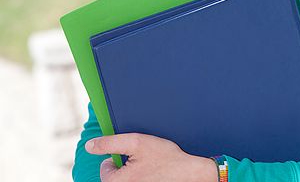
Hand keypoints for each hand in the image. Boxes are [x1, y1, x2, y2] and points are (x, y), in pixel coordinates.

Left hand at [85, 133, 217, 181]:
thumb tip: (89, 146)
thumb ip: (110, 143)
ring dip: (134, 174)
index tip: (134, 156)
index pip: (105, 171)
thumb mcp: (137, 142)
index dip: (118, 158)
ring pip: (127, 181)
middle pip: (115, 179)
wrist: (189, 172)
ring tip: (150, 169)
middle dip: (126, 168)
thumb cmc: (165, 157)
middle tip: (143, 162)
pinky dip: (143, 178)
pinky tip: (154, 175)